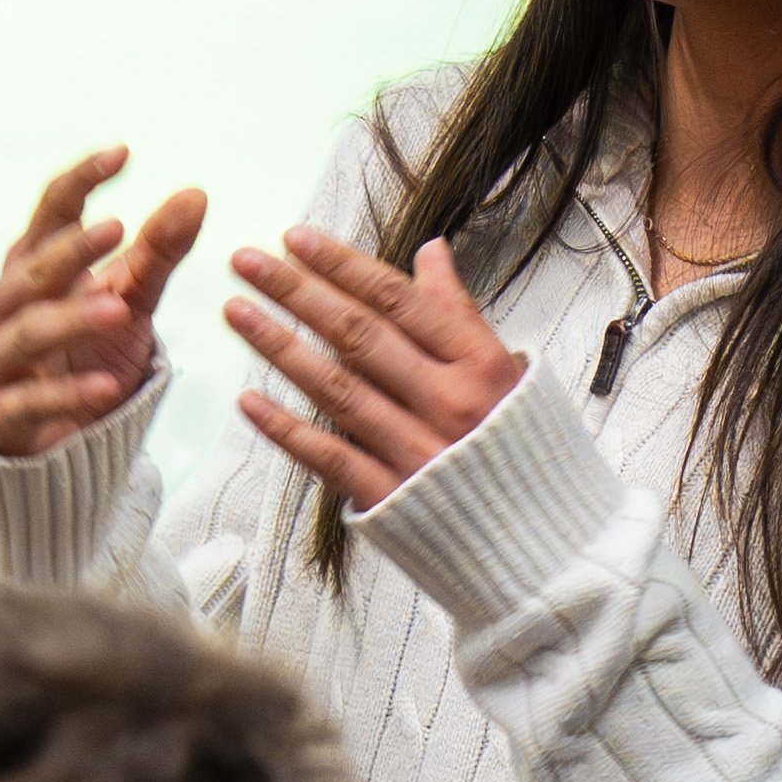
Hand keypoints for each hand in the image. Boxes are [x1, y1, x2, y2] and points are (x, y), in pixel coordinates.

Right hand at [0, 149, 207, 461]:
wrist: (63, 437)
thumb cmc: (90, 354)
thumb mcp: (132, 300)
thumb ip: (157, 251)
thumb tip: (195, 194)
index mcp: (30, 267)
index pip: (50, 212)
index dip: (80, 181)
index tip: (122, 153)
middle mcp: (2, 306)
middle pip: (33, 269)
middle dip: (72, 250)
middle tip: (118, 230)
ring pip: (28, 330)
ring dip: (71, 318)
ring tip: (118, 309)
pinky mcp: (0, 413)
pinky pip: (31, 400)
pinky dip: (67, 392)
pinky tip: (106, 385)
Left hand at [226, 229, 524, 508]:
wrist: (545, 542)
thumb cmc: (520, 448)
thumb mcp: (506, 373)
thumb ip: (460, 314)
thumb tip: (430, 252)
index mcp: (479, 365)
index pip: (399, 301)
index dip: (343, 266)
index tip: (296, 239)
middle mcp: (449, 402)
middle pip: (359, 335)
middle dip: (297, 292)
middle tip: (247, 262)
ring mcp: (418, 451)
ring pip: (337, 388)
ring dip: (279, 346)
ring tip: (236, 312)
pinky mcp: (394, 498)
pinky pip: (331, 457)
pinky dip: (287, 429)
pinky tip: (248, 400)